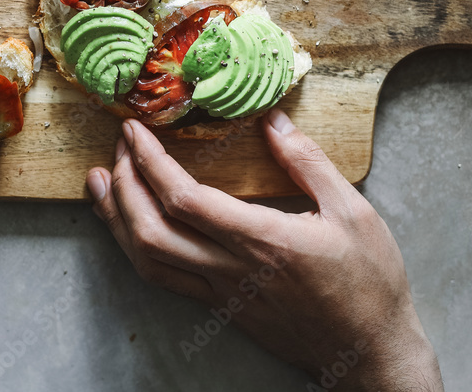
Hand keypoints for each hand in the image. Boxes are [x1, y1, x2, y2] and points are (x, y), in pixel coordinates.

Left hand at [85, 111, 442, 390]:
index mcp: (261, 240)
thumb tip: (272, 119)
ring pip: (147, 262)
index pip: (184, 199)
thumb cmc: (368, 282)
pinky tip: (130, 225)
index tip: (134, 131)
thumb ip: (308, 162)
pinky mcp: (220, 308)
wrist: (370, 352)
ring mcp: (220, 294)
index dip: (149, 162)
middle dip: (123, 185)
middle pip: (150, 232)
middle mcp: (230, 270)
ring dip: (116, 220)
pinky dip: (136, 248)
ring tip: (101, 184)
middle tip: (116, 150)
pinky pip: (164, 279)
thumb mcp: (353, 211)